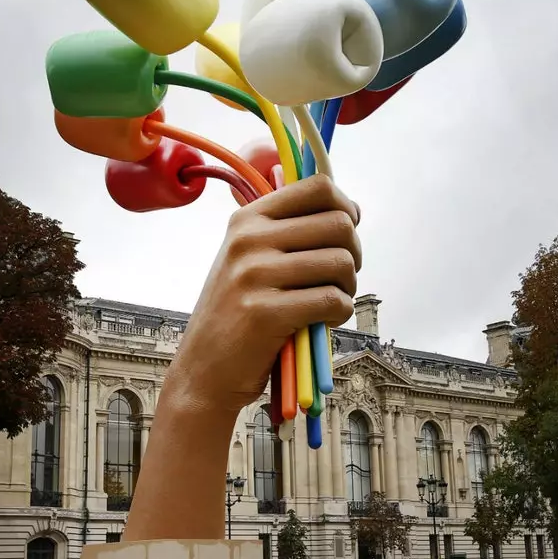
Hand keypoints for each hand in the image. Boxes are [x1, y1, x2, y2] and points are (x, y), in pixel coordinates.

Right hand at [165, 174, 361, 417]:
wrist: (204, 370)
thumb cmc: (237, 314)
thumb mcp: (249, 260)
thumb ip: (290, 232)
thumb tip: (351, 210)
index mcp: (247, 219)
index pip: (318, 188)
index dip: (344, 208)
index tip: (344, 234)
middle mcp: (249, 239)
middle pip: (338, 224)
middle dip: (353, 254)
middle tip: (341, 278)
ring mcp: (255, 274)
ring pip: (341, 262)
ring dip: (348, 287)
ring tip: (330, 302)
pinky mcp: (266, 312)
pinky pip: (333, 300)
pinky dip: (339, 313)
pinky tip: (322, 322)